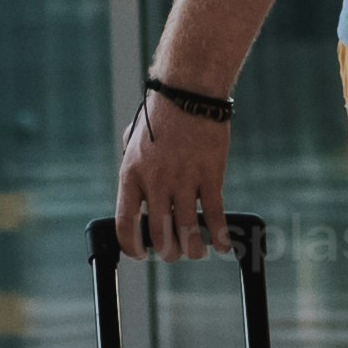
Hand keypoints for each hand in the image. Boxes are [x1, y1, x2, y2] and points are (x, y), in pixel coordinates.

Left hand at [112, 90, 233, 260]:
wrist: (188, 92)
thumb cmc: (161, 115)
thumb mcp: (134, 142)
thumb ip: (134, 168)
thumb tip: (136, 191)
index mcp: (131, 175)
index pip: (125, 223)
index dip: (132, 247)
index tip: (140, 254)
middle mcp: (155, 181)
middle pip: (159, 234)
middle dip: (168, 252)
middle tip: (174, 253)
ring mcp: (183, 179)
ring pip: (187, 230)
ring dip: (193, 249)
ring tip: (196, 251)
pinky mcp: (210, 175)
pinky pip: (214, 214)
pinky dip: (219, 234)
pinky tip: (223, 245)